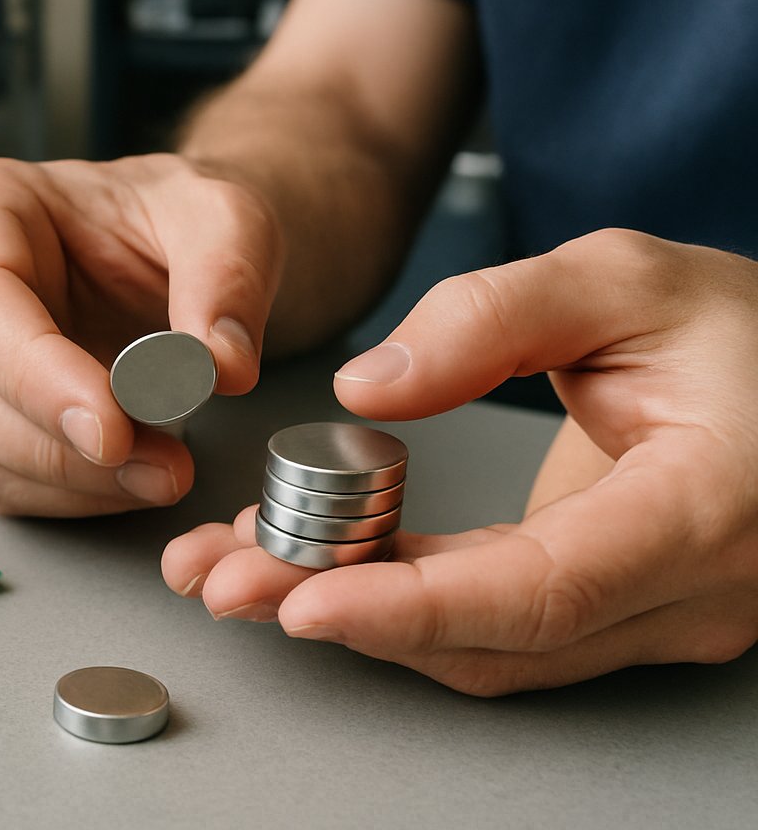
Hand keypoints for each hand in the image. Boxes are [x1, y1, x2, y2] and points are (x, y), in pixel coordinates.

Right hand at [0, 154, 280, 515]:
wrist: (185, 251)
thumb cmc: (179, 218)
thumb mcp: (228, 216)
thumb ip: (228, 279)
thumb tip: (222, 366)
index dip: (34, 375)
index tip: (111, 426)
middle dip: (65, 447)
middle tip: (164, 465)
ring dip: (75, 482)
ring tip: (166, 471)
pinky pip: (0, 484)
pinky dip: (73, 498)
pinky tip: (135, 479)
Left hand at [162, 229, 757, 694]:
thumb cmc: (738, 329)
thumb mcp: (624, 278)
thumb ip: (497, 316)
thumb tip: (371, 386)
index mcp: (705, 509)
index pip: (544, 588)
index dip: (414, 604)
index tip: (306, 598)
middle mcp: (685, 591)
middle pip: (492, 638)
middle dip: (343, 612)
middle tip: (222, 577)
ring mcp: (651, 614)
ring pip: (484, 648)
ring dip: (353, 613)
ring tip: (236, 565)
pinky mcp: (608, 609)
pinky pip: (492, 624)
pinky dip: (396, 600)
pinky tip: (312, 561)